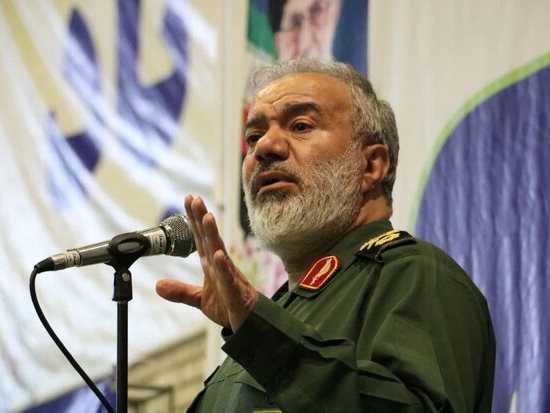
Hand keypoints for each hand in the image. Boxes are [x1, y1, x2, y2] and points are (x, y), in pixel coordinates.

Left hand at [156, 195, 258, 331]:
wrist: (250, 323)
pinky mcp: (235, 292)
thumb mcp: (199, 299)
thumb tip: (158, 285)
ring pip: (220, 252)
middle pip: (210, 238)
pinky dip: (224, 266)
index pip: (201, 238)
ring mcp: (229, 277)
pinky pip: (229, 278)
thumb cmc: (229, 306)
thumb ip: (180, 291)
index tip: (189, 200)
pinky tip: (218, 255)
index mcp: (212, 265)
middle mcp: (221, 266)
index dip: (194, 219)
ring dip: (214, 235)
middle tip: (195, 198)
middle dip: (202, 218)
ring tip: (207, 217)